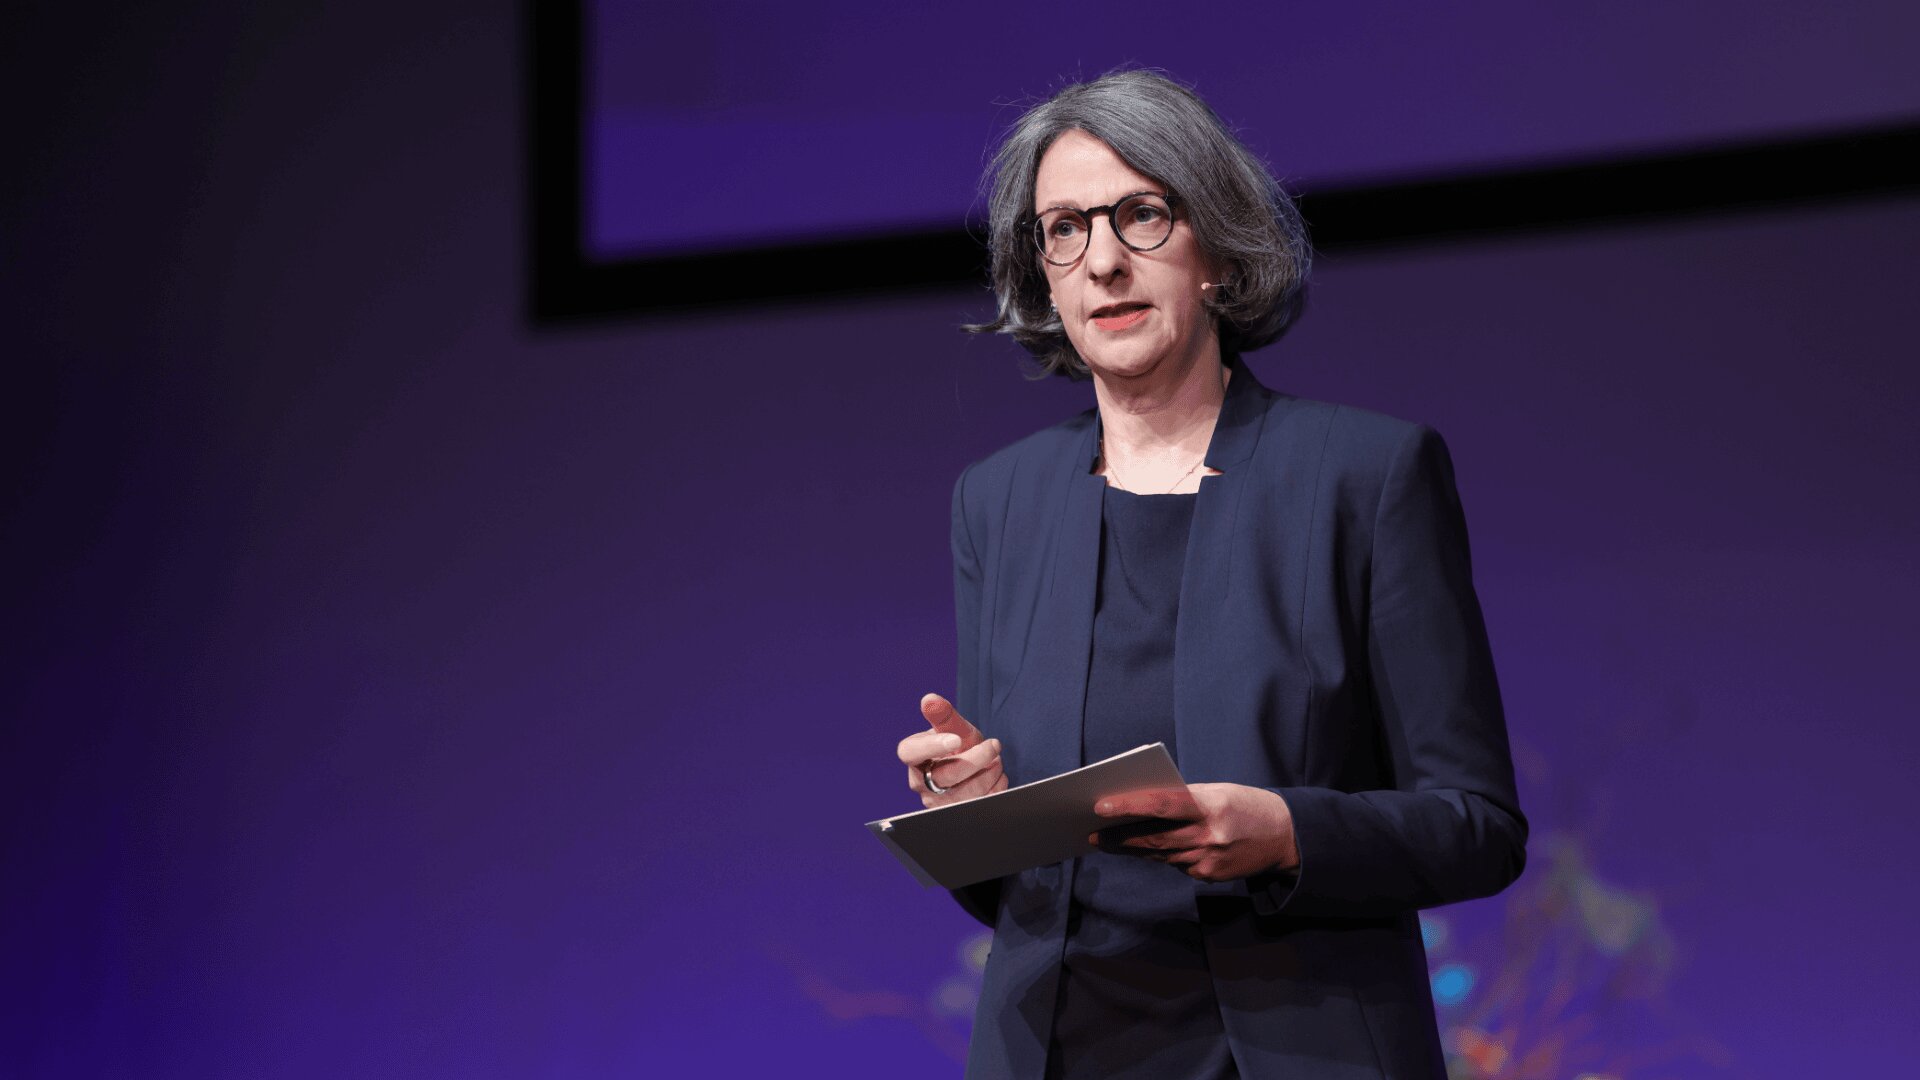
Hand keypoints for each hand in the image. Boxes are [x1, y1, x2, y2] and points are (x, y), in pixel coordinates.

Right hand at [897, 693, 1006, 807]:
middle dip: (975, 759)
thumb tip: (929, 699)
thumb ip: (942, 714)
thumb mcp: (952, 728)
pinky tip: (995, 775)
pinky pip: (982, 804)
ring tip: (995, 758)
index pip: (911, 752)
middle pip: (946, 776)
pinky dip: (996, 786)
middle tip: (994, 745)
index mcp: (914, 757)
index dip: (933, 746)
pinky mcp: (958, 816)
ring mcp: (939, 804)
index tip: (956, 739)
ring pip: (968, 793)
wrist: (970, 769)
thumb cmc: (957, 745)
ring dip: (990, 772)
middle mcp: (922, 783)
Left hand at [1090, 783, 1299, 882]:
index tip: (1100, 807)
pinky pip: (1176, 864)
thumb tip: (1141, 807)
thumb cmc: (1244, 805)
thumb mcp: (1216, 792)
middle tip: (1092, 834)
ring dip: (1131, 849)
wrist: (1283, 836)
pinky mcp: (1209, 876)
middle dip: (1119, 838)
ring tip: (1106, 842)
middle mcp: (1208, 836)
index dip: (1129, 807)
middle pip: (1153, 839)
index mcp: (1209, 807)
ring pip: (1159, 855)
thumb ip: (1182, 799)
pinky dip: (1161, 855)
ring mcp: (1208, 861)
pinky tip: (1146, 849)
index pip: (1161, 805)